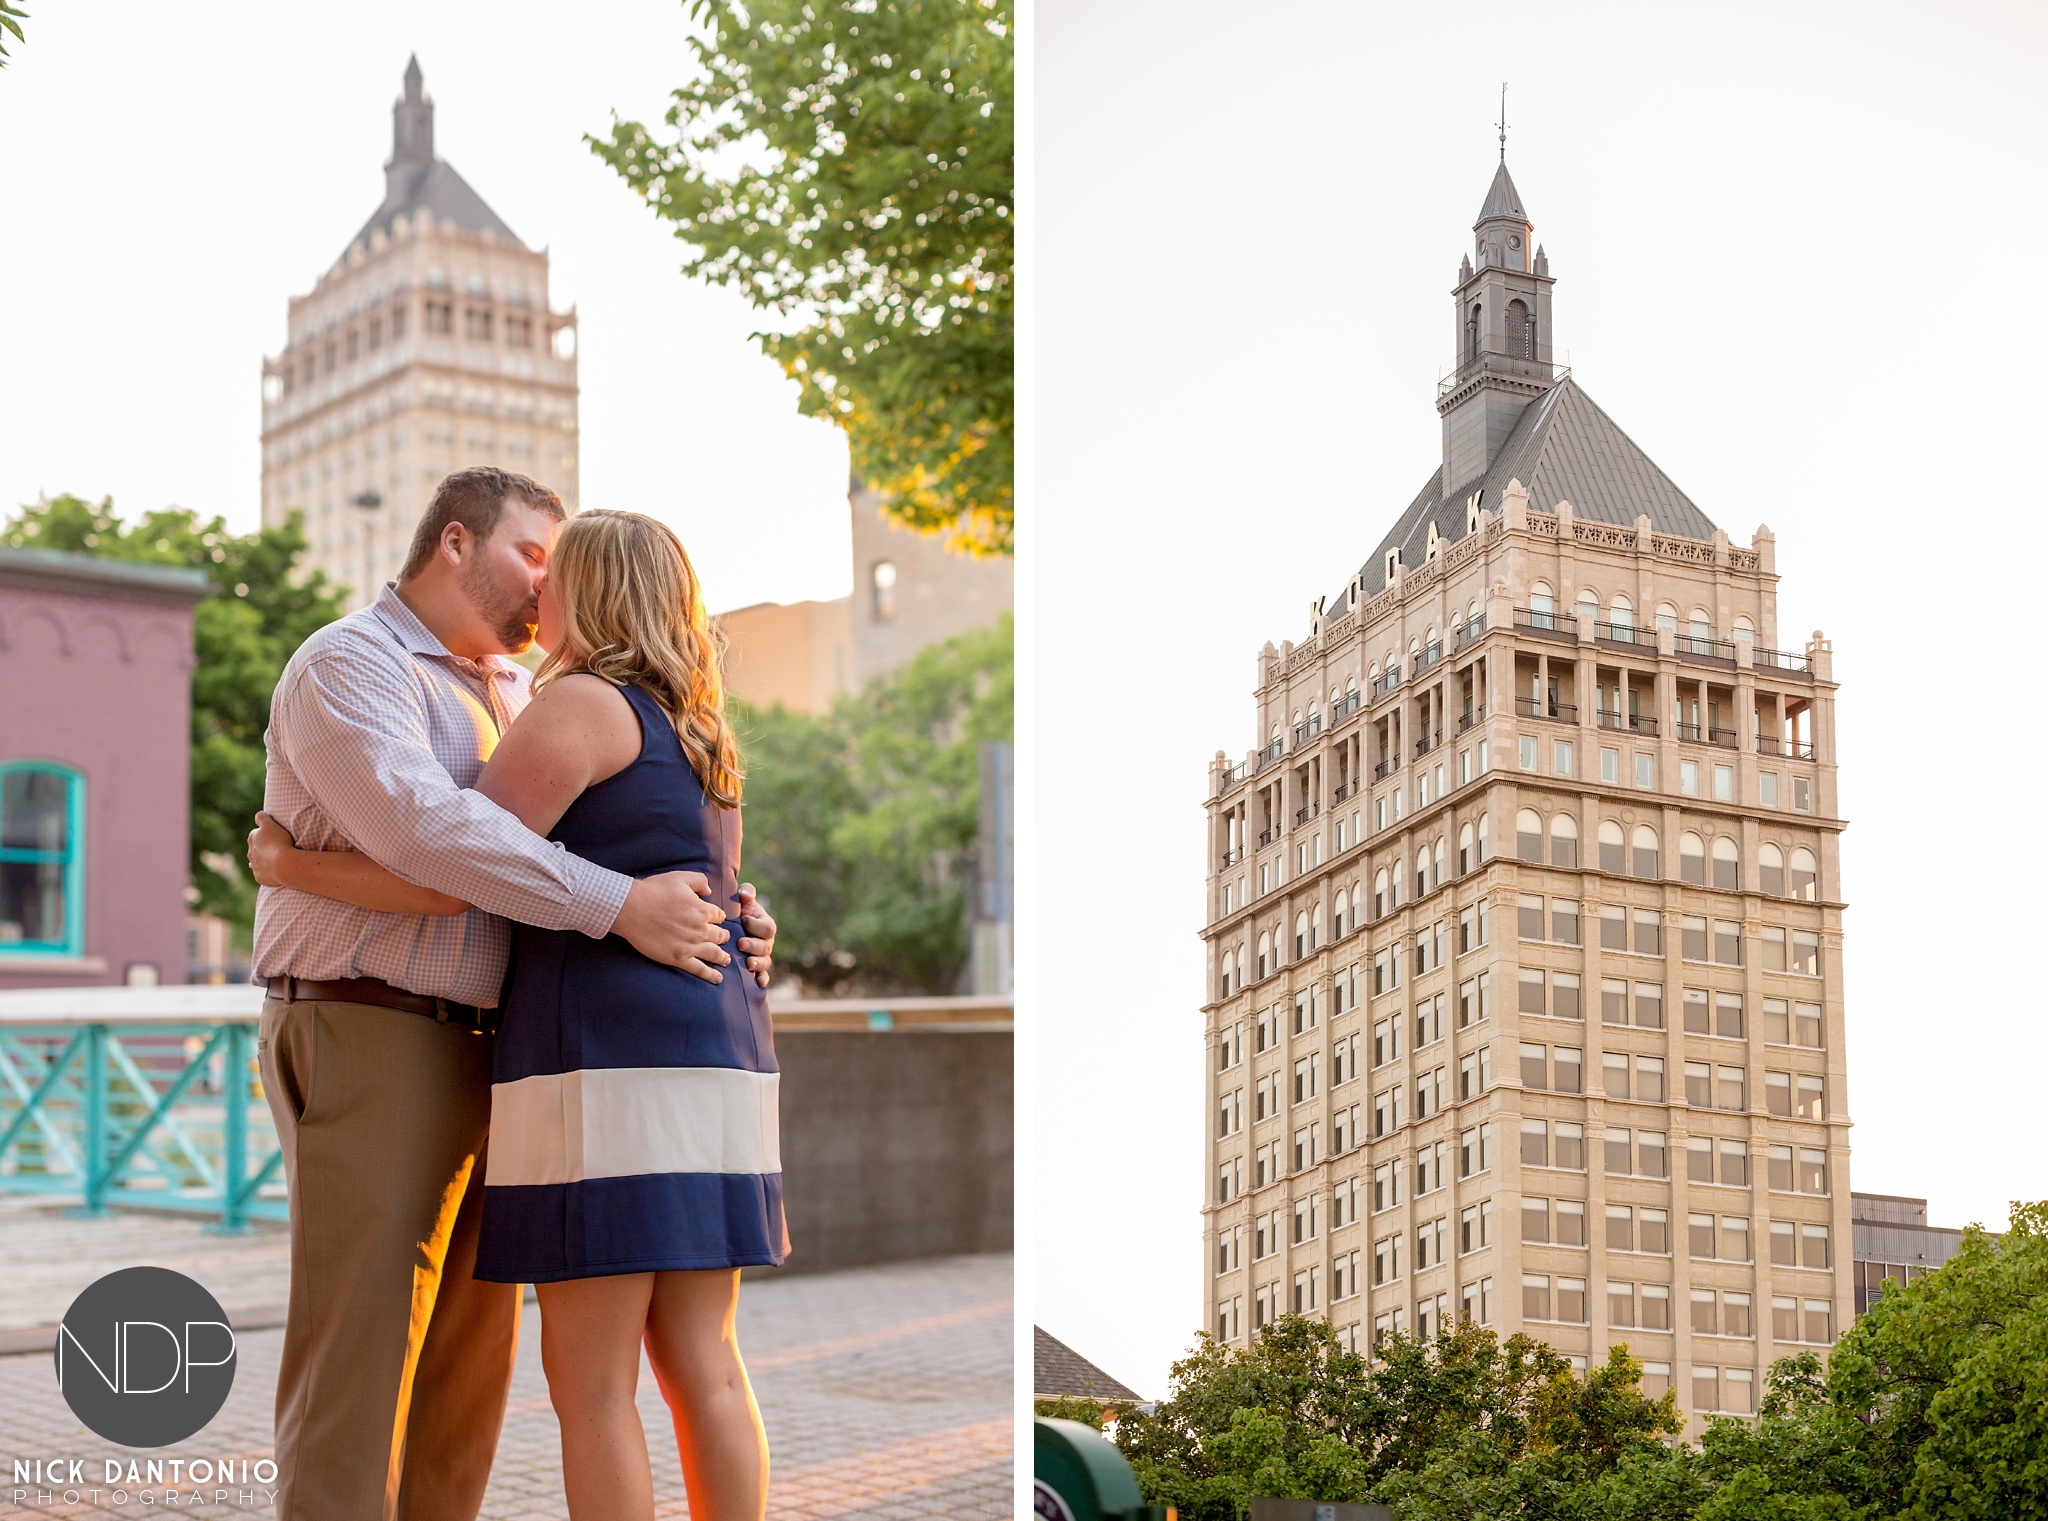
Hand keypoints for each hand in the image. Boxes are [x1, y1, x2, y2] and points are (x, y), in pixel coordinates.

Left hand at [246, 811, 297, 888]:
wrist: (284, 865)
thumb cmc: (279, 842)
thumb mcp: (270, 824)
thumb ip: (262, 817)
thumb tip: (258, 815)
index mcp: (252, 839)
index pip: (256, 833)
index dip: (266, 834)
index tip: (275, 836)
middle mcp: (250, 853)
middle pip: (256, 848)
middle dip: (264, 848)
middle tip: (278, 847)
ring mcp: (254, 866)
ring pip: (258, 862)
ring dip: (264, 860)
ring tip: (277, 860)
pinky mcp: (259, 877)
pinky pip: (263, 874)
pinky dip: (268, 872)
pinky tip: (276, 871)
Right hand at [613, 871, 729, 982]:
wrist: (632, 908)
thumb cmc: (654, 890)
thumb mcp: (680, 877)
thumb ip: (700, 881)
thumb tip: (709, 891)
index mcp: (702, 910)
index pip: (719, 916)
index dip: (717, 917)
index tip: (716, 920)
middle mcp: (700, 929)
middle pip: (719, 935)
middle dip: (723, 937)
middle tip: (723, 939)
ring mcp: (689, 946)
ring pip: (714, 954)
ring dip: (723, 957)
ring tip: (726, 960)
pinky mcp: (677, 958)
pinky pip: (698, 969)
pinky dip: (710, 975)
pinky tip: (717, 979)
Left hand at [736, 883, 775, 988]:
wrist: (734, 926)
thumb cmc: (740, 911)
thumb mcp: (744, 900)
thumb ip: (746, 893)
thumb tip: (744, 894)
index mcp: (766, 926)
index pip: (767, 927)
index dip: (756, 924)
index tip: (744, 919)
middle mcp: (767, 943)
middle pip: (766, 947)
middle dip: (754, 946)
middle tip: (741, 944)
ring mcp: (763, 956)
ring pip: (765, 962)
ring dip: (758, 964)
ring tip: (748, 963)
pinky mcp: (756, 968)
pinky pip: (763, 976)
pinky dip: (762, 980)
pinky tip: (758, 984)